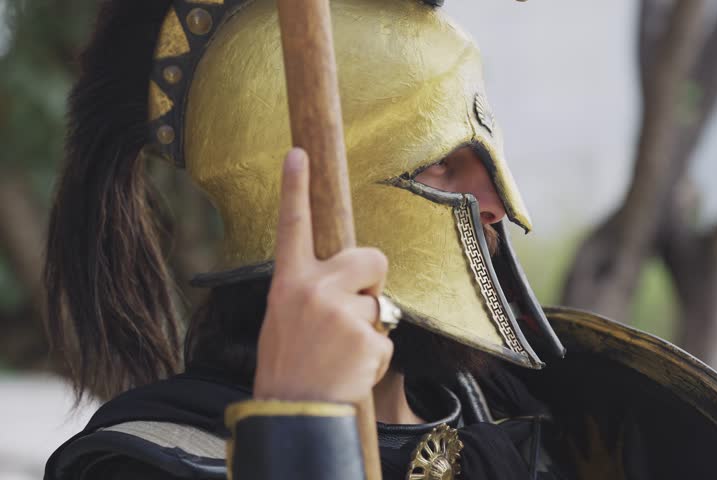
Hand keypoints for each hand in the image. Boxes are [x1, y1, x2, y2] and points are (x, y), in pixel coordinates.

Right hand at [253, 148, 393, 403]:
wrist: (294, 414)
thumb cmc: (290, 368)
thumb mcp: (285, 321)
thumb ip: (312, 292)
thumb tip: (351, 281)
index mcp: (288, 284)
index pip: (292, 226)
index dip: (294, 188)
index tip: (297, 152)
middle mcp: (313, 290)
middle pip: (370, 257)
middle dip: (373, 279)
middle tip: (354, 311)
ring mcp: (342, 313)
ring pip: (380, 305)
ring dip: (370, 328)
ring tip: (341, 355)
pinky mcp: (368, 338)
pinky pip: (386, 339)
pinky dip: (375, 358)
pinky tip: (351, 371)